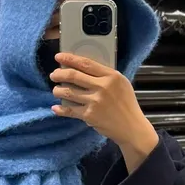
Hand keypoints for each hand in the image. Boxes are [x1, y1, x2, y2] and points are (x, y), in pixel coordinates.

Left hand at [50, 52, 158, 172]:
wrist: (131, 127)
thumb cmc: (127, 104)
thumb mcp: (121, 83)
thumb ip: (106, 75)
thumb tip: (84, 69)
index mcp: (111, 76)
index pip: (86, 63)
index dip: (69, 59)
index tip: (58, 57)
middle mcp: (102, 87)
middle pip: (74, 76)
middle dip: (59, 74)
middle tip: (53, 75)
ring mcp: (95, 102)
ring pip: (68, 92)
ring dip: (58, 91)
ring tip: (56, 90)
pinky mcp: (89, 115)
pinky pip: (70, 110)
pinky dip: (60, 109)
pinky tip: (55, 108)